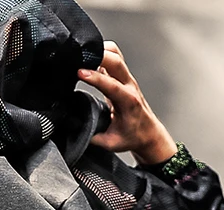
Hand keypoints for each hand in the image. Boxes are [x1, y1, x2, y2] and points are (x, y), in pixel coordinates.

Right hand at [77, 42, 176, 165]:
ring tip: (82, 58)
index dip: (95, 77)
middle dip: (98, 54)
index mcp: (128, 102)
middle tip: (78, 58)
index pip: (112, 84)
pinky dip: (101, 54)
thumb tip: (75, 129)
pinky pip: (113, 57)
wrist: (148, 133)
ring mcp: (127, 79)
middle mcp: (129, 86)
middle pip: (116, 60)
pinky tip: (89, 61)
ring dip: (100, 51)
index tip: (79, 73)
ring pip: (116, 54)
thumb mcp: (110, 143)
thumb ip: (92, 137)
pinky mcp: (122, 77)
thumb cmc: (132, 137)